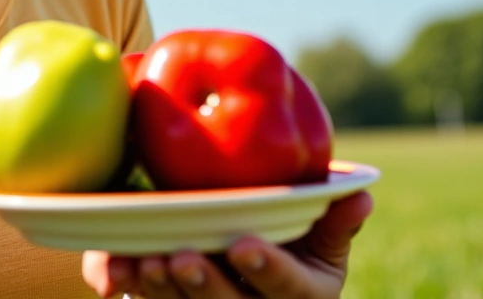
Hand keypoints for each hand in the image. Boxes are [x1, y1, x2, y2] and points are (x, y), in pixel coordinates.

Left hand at [82, 192, 372, 298]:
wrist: (254, 257)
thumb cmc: (296, 238)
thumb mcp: (322, 236)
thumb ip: (335, 218)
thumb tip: (361, 193)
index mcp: (307, 294)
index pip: (289, 287)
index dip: (269, 268)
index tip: (243, 244)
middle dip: (205, 286)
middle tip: (179, 257)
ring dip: (165, 290)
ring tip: (147, 261)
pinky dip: (137, 287)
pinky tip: (121, 266)